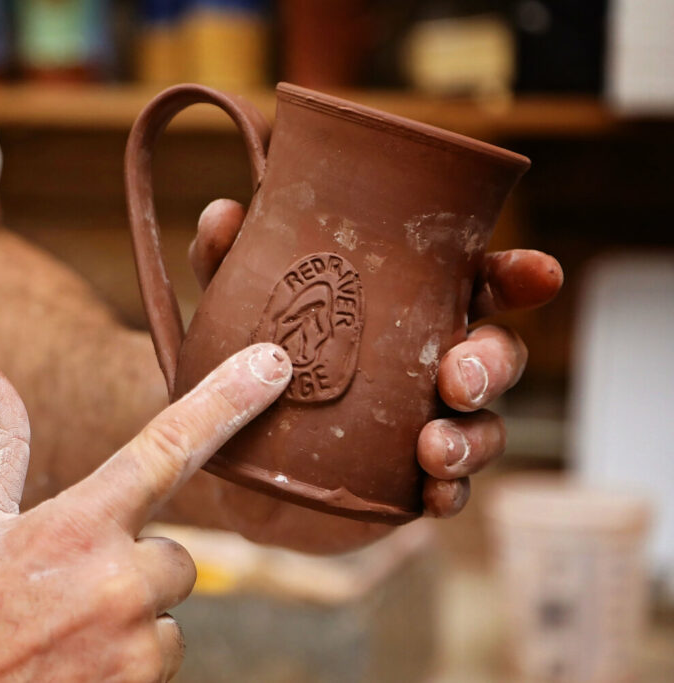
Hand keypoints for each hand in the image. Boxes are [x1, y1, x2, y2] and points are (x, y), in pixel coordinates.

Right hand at [0, 344, 290, 680]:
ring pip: (166, 621)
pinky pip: (153, 669)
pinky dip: (122, 667)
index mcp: (79, 528)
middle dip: (136, 569)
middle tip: (68, 591)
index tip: (271, 365)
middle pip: (175, 560)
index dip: (225, 401)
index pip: (166, 448)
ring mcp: (131, 652)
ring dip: (129, 624)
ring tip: (61, 636)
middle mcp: (118, 586)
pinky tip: (69, 667)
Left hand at [180, 199, 562, 552]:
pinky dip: (449, 491)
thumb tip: (224, 213)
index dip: (515, 277)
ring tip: (433, 446)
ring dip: (471, 437)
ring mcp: (428, 425)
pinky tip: (432, 494)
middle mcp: (430, 364)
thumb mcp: (235, 308)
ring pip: (484, 427)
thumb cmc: (254, 363)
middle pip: (494, 354)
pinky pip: (449, 489)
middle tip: (458, 376)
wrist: (236, 458)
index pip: (476, 285)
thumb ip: (230, 262)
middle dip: (492, 363)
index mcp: (409, 310)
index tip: (536, 274)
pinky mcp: (411, 483)